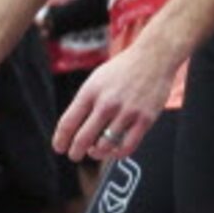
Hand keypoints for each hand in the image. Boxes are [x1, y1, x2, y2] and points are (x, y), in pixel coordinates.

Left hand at [55, 34, 177, 162]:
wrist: (154, 57)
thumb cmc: (123, 70)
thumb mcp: (97, 80)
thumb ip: (85, 103)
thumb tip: (74, 129)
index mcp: (91, 91)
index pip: (68, 123)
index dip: (60, 140)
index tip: (60, 148)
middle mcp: (107, 103)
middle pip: (83, 138)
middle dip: (75, 152)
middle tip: (74, 155)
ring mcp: (126, 112)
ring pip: (104, 146)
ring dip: (96, 153)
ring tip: (96, 150)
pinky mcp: (145, 119)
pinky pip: (127, 147)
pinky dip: (117, 154)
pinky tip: (114, 150)